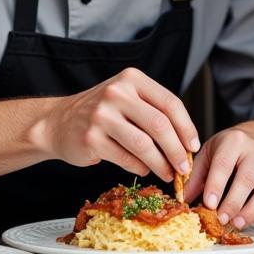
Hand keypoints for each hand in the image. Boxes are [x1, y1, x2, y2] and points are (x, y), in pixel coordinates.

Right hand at [38, 68, 199, 181]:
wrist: (59, 122)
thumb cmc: (102, 113)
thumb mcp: (127, 98)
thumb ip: (154, 112)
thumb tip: (186, 143)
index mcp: (131, 79)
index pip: (169, 103)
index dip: (186, 127)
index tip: (194, 146)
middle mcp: (116, 93)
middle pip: (160, 125)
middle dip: (177, 150)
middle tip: (184, 167)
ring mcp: (102, 115)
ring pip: (144, 145)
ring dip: (161, 164)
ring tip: (167, 173)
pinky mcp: (91, 138)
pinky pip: (126, 159)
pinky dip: (140, 168)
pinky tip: (144, 169)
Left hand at [183, 126, 253, 228]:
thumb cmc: (229, 148)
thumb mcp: (209, 152)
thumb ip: (196, 174)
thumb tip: (184, 197)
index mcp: (234, 140)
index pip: (224, 164)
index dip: (216, 185)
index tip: (208, 204)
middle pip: (246, 180)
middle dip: (232, 203)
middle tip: (220, 219)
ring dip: (250, 212)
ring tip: (236, 224)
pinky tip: (247, 221)